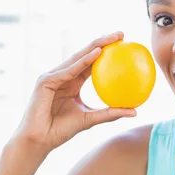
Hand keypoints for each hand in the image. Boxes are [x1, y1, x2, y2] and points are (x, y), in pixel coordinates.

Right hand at [12, 31, 135, 152]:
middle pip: (85, 54)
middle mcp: (63, 75)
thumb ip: (110, 113)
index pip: (91, 62)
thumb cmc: (61, 131)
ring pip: (77, 57)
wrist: (39, 141)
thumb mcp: (91, 119)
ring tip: (112, 38)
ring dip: (95, 46)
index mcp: (72, 82)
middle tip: (121, 33)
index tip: (124, 44)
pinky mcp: (45, 81)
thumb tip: (135, 112)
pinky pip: (69, 70)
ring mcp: (53, 76)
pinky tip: (97, 53)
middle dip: (103, 42)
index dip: (106, 51)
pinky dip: (83, 61)